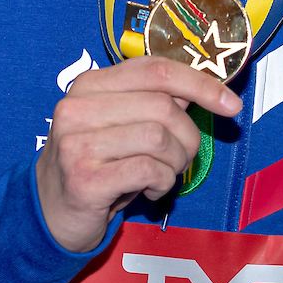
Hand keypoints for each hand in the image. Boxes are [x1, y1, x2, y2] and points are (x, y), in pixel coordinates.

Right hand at [35, 56, 241, 252]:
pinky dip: (163, 182)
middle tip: (182, 158)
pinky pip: (149, 170)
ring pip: (159, 138)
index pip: (157, 69)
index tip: (232, 104)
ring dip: (176, 162)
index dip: (202, 84)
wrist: (50, 213)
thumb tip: (209, 90)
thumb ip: (158, 102)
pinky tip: (150, 191)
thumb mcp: (124, 125)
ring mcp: (76, 143)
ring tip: (163, 175)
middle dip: (188, 137)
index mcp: (91, 84)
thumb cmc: (99, 164)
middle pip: (164, 106)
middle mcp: (78, 107)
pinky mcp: (83, 179)